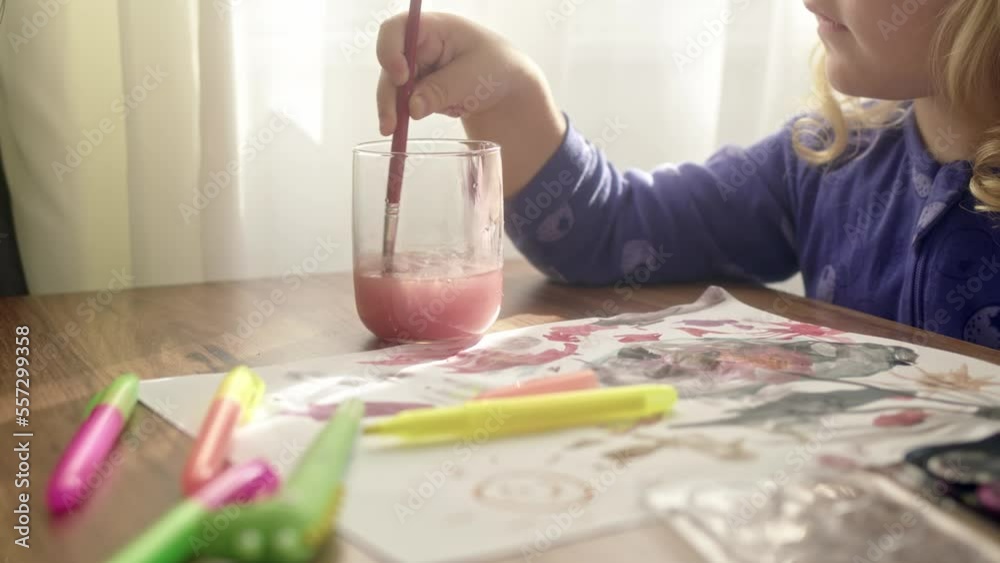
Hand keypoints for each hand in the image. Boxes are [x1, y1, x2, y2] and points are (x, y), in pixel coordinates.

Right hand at [376, 12, 526, 133]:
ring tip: (394, 130)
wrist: (509, 90)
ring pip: (393, 87)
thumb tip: (412, 108)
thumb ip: (440, 91)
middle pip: (389, 64)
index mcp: (434, 28)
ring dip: (393, 109)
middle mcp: (420, 46)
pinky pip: (405, 102)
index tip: (401, 78)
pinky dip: (408, 115)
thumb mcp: (472, 77)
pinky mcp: (419, 90)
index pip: (397, 29)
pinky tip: (418, 123)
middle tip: (390, 123)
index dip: (390, 50)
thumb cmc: (498, 69)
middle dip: (388, 93)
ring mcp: (419, 68)